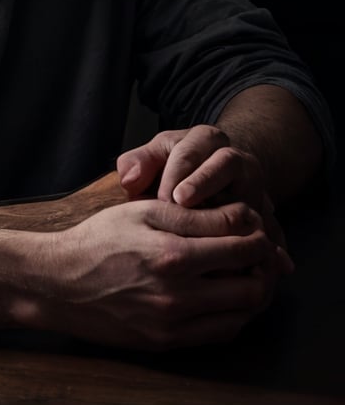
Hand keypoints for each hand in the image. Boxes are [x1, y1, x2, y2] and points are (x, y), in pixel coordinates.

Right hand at [38, 198, 285, 349]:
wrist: (60, 283)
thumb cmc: (99, 239)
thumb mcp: (141, 211)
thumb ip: (192, 215)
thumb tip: (239, 217)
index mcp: (173, 254)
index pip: (243, 244)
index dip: (257, 232)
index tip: (253, 225)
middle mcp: (178, 293)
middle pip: (252, 285)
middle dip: (263, 266)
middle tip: (257, 251)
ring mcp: (174, 322)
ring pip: (242, 314)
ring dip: (253, 292)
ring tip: (244, 273)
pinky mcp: (167, 342)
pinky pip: (219, 334)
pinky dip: (233, 315)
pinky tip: (224, 297)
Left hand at [116, 125, 286, 250]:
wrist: (216, 169)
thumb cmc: (176, 166)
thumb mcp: (157, 155)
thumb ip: (140, 162)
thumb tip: (129, 179)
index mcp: (207, 139)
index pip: (193, 148)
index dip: (179, 171)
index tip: (166, 195)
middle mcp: (235, 158)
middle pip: (225, 164)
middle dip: (204, 184)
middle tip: (183, 207)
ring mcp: (253, 184)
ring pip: (252, 195)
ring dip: (240, 216)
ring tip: (224, 239)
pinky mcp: (265, 211)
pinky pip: (273, 228)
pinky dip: (275, 246)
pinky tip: (275, 264)